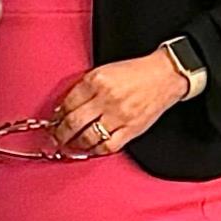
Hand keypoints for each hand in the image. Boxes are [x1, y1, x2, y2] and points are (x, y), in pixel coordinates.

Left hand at [54, 53, 189, 156]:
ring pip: (88, 137)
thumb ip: (86, 87)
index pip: (68, 103)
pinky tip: (91, 149)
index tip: (55, 120)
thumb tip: (67, 107)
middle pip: (73, 122)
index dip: (58, 115)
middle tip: (56, 137)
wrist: (165, 76)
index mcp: (97, 80)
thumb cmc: (137, 72)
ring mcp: (119, 116)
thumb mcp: (105, 70)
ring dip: (74, 144)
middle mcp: (107, 98)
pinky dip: (96, 150)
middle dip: (60, 133)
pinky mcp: (131, 129)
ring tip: (70, 145)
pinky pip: (108, 146)